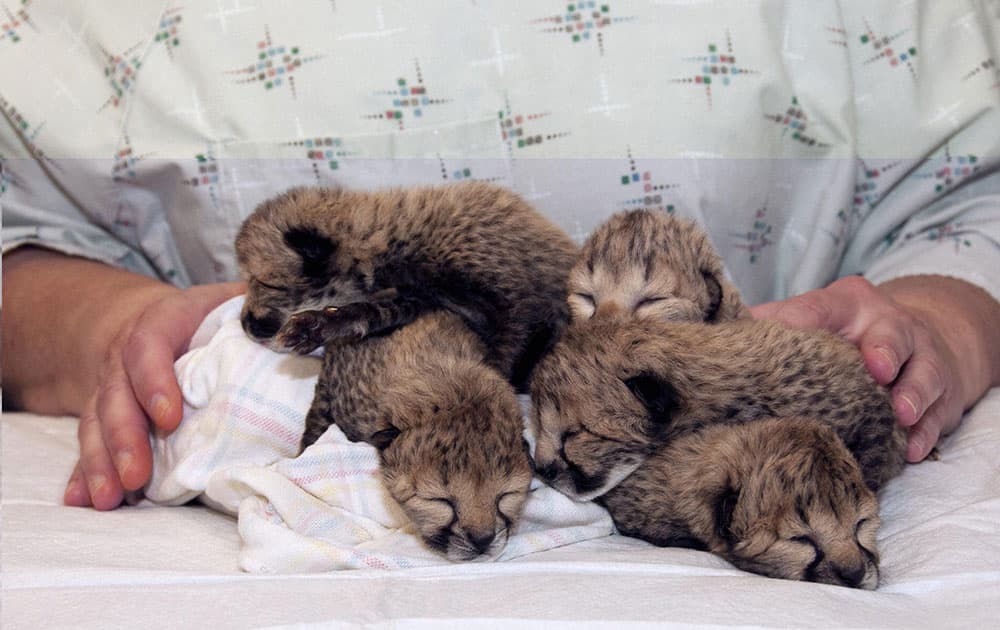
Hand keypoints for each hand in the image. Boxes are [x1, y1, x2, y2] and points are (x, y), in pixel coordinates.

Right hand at [63, 282, 244, 508]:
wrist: (154, 319)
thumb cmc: (205, 317)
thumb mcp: (228, 301)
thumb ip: (257, 313)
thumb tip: (301, 324)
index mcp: (160, 325)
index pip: (148, 348)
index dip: (155, 381)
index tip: (170, 417)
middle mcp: (125, 358)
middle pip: (117, 396)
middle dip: (125, 439)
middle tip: (136, 477)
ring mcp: (111, 389)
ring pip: (97, 425)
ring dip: (101, 464)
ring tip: (110, 499)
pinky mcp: (104, 417)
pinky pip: (90, 444)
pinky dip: (85, 473)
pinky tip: (84, 499)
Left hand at [750, 275, 998, 462]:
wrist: (915, 343)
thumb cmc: (847, 333)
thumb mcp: (812, 319)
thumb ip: (774, 324)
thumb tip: (728, 334)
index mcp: (848, 304)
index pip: (823, 306)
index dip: (807, 317)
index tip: (792, 330)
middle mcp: (891, 326)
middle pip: (893, 334)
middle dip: (886, 350)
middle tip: (876, 368)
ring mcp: (921, 360)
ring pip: (925, 373)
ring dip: (913, 395)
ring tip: (901, 414)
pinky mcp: (940, 395)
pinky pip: (938, 415)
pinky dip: (925, 432)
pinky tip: (910, 448)